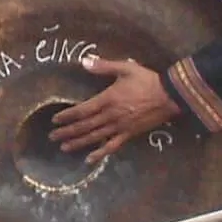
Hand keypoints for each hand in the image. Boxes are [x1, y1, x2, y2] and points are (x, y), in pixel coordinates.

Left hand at [52, 54, 179, 157]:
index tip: (55, 120)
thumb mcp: (125, 68)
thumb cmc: (147, 80)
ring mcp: (119, 127)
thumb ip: (103, 66)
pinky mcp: (129, 134)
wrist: (169, 96)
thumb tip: (83, 61)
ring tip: (64, 148)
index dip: (67, 115)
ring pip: (95, 137)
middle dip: (67, 132)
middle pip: (85, 126)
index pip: (82, 110)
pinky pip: (112, 146)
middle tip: (52, 137)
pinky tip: (90, 159)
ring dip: (78, 143)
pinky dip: (100, 154)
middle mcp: (111, 115)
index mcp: (108, 98)